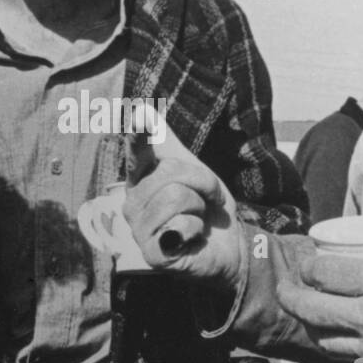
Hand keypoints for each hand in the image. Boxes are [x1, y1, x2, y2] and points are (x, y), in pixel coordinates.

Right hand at [122, 103, 242, 290]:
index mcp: (140, 180)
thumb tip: (143, 109)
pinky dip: (197, 229)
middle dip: (202, 182)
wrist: (231, 246)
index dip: (138, 135)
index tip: (140, 115)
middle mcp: (132, 203)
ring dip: (200, 207)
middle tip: (207, 199)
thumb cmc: (207, 206)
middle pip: (170, 173)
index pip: (137, 153)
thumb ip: (166, 142)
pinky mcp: (151, 253)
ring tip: (199, 218)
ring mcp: (138, 230)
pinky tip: (192, 239)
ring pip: (176, 196)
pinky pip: (180, 224)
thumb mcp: (192, 169)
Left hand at [276, 225, 362, 362]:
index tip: (307, 263)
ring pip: (324, 341)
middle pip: (309, 309)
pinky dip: (344, 352)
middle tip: (285, 290)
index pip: (324, 273)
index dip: (308, 267)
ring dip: (313, 327)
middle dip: (289, 297)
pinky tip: (348, 344)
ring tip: (312, 316)